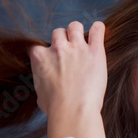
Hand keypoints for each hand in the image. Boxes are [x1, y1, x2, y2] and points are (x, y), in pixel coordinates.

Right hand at [28, 21, 107, 137]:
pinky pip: (97, 30)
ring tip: (84, 41)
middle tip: (71, 53)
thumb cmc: (57, 108)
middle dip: (63, 40)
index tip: (53, 60)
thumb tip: (46, 84)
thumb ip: (42, 81)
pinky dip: (98, 28)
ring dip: (78, 32)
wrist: (73, 111)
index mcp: (40, 57)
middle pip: (58, 32)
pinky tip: (98, 31)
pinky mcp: (95, 52)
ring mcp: (77, 48)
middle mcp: (57, 48)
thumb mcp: (40, 93)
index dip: (47, 53)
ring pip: (75, 26)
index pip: (38, 46)